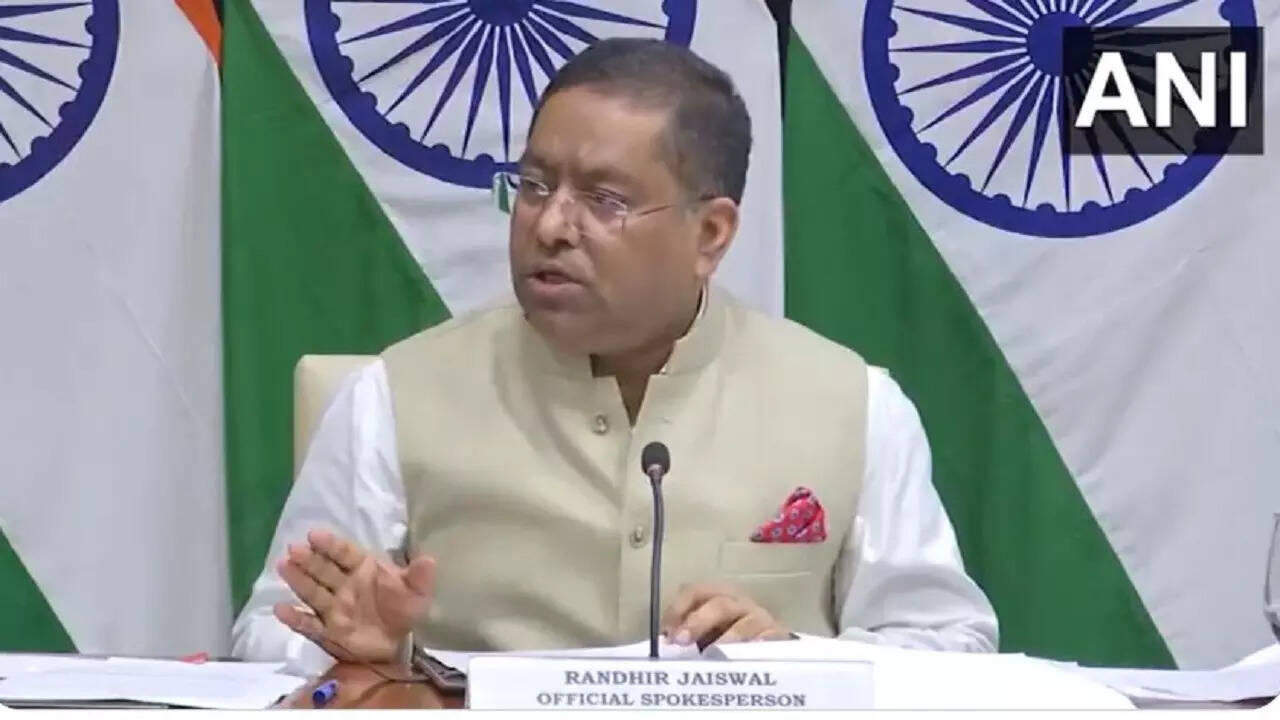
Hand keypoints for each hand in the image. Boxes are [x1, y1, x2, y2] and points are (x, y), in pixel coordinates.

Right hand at [273, 528, 435, 663]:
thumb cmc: (402, 611)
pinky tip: (281, 609)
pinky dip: (295, 618)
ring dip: (298, 580)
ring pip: (313, 592)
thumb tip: (429, 559)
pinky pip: (309, 623)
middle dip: (309, 560)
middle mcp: (344, 585)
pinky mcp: (327, 631)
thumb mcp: (417, 594)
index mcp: (364, 570)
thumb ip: (420, 577)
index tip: (315, 534)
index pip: (345, 554)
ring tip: (283, 566)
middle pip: (324, 570)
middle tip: (293, 549)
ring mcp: (333, 608)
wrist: (394, 644)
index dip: (331, 545)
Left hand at [660, 582, 789, 647]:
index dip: (678, 609)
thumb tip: (665, 644)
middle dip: (699, 621)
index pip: (695, 591)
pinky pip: (771, 638)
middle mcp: (739, 603)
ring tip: (714, 653)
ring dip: (728, 637)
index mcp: (717, 597)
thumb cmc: (727, 641)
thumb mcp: (705, 636)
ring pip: (746, 622)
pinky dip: (759, 644)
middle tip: (682, 640)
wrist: (768, 649)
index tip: (666, 633)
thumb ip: (687, 637)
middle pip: (720, 604)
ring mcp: (761, 619)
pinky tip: (746, 656)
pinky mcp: (779, 635)